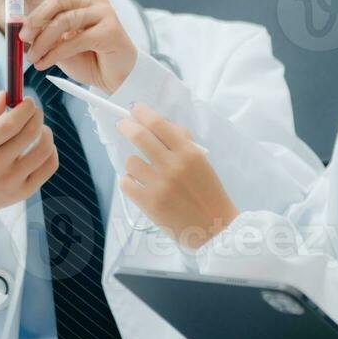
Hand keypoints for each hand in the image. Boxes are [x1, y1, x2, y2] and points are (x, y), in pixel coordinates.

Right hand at [0, 93, 57, 249]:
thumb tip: (6, 96)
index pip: (11, 123)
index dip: (25, 108)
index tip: (27, 101)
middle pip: (30, 133)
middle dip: (36, 115)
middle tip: (33, 110)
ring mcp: (12, 182)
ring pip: (44, 149)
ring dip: (46, 131)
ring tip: (38, 128)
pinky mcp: (24, 192)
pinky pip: (49, 166)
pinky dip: (51, 151)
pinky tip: (41, 145)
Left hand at [10, 0, 137, 92]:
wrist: (116, 79)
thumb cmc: (89, 60)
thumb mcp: (59, 46)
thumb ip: (43, 34)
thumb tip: (19, 24)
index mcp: (80, 0)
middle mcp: (93, 2)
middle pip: (57, 0)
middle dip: (35, 18)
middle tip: (21, 36)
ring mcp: (105, 14)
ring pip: (65, 21)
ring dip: (43, 41)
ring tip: (32, 58)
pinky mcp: (111, 31)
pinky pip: (76, 39)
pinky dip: (56, 53)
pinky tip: (45, 63)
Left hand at [117, 104, 239, 247]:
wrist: (215, 229)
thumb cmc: (208, 193)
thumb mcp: (201, 162)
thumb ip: (182, 143)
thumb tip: (159, 125)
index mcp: (189, 153)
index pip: (159, 124)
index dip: (142, 112)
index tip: (135, 109)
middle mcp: (173, 166)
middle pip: (140, 136)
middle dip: (126, 126)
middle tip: (123, 125)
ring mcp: (159, 186)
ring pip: (130, 161)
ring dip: (133, 162)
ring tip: (142, 170)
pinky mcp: (149, 204)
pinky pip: (126, 183)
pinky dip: (130, 182)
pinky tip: (139, 185)